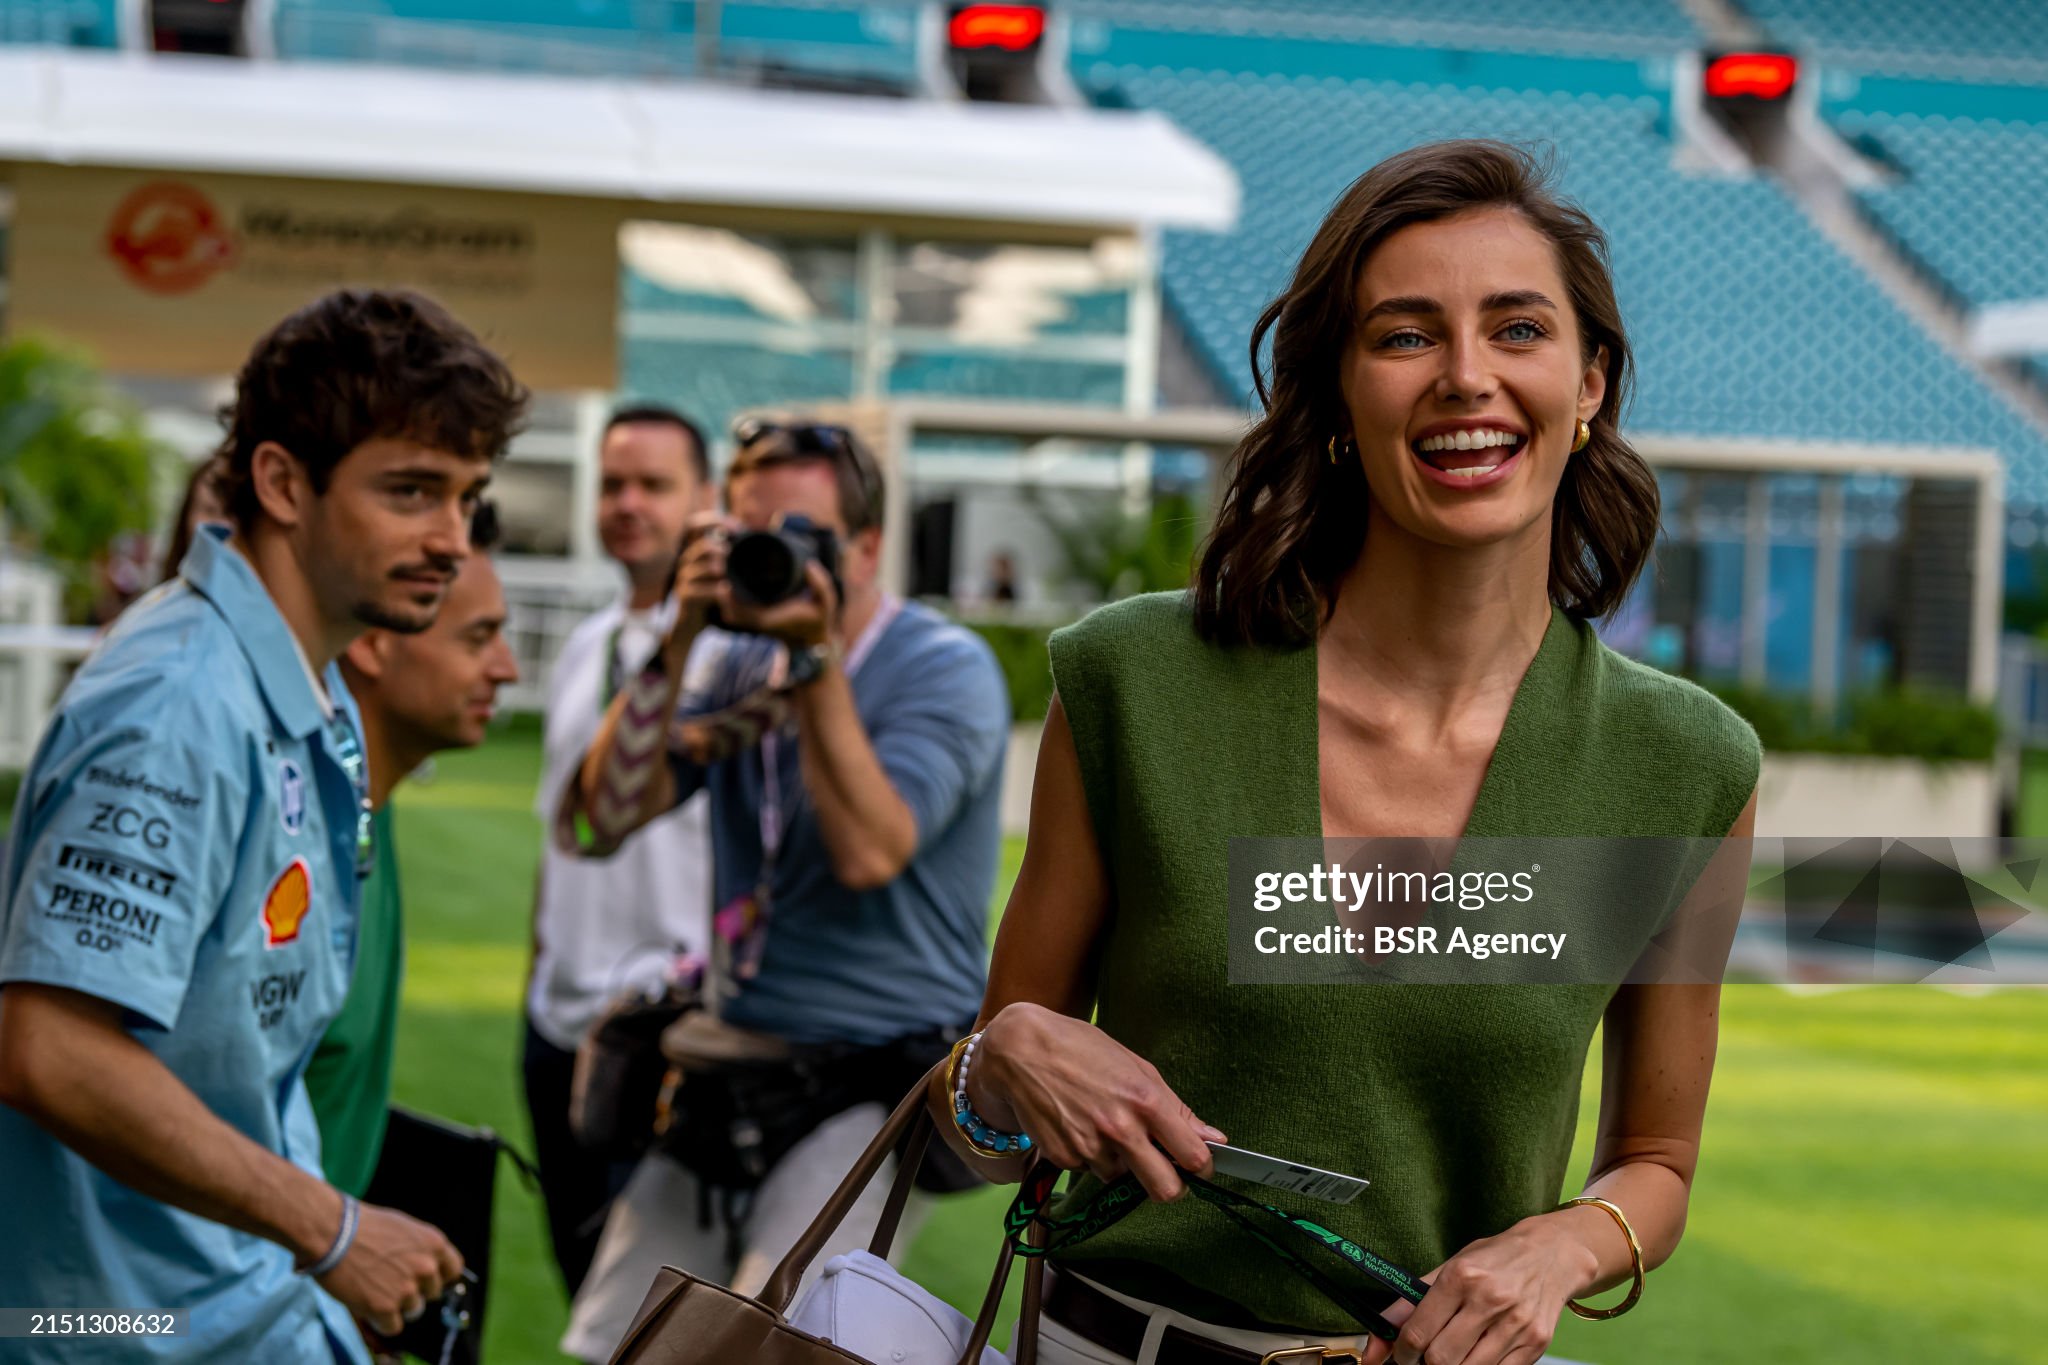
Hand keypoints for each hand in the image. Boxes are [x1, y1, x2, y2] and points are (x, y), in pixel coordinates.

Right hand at [316, 1202, 463, 1339]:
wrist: (333, 1232)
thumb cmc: (362, 1226)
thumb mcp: (403, 1227)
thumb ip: (420, 1249)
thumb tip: (427, 1268)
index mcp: (435, 1244)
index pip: (453, 1271)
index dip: (438, 1277)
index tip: (424, 1280)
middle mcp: (427, 1268)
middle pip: (431, 1294)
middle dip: (414, 1291)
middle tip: (389, 1282)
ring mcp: (407, 1289)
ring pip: (413, 1311)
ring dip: (396, 1306)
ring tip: (374, 1289)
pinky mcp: (386, 1308)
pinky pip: (393, 1327)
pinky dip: (381, 1321)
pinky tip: (368, 1304)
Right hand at [669, 512, 733, 638]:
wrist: (690, 627)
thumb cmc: (708, 599)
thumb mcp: (718, 576)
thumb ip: (727, 558)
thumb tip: (747, 538)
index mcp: (695, 555)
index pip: (695, 527)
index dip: (713, 521)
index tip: (735, 527)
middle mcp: (686, 565)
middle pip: (701, 548)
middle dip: (717, 549)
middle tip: (729, 555)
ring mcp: (684, 582)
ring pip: (700, 568)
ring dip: (716, 569)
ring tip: (726, 574)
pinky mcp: (685, 598)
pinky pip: (700, 591)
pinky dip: (716, 591)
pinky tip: (726, 592)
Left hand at [716, 557, 836, 649]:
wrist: (813, 640)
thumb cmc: (818, 620)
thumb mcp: (827, 603)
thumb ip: (821, 585)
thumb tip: (809, 564)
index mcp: (770, 619)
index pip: (740, 612)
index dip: (728, 598)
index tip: (725, 581)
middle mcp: (760, 621)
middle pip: (729, 612)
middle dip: (723, 595)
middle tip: (721, 572)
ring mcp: (757, 621)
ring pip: (730, 612)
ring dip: (725, 598)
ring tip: (725, 575)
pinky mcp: (757, 619)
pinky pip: (736, 612)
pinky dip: (730, 601)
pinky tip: (731, 584)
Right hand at [974, 1003, 1224, 1202]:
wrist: (1020, 1050)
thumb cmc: (1082, 1049)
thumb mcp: (1137, 1068)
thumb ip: (1177, 1109)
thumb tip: (1214, 1138)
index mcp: (1145, 1101)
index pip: (1193, 1156)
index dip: (1203, 1165)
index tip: (1199, 1163)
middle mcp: (1120, 1129)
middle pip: (1166, 1189)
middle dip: (1171, 1185)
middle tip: (1164, 1168)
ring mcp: (1089, 1147)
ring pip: (1123, 1178)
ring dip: (1121, 1162)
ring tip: (1103, 1125)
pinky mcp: (1063, 1158)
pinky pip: (1090, 1170)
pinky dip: (1090, 1156)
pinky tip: (1079, 1125)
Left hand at [1362, 1212, 1596, 1364]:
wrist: (1551, 1256)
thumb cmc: (1494, 1261)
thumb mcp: (1449, 1268)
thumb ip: (1409, 1302)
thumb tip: (1376, 1338)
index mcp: (1462, 1276)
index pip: (1419, 1332)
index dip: (1402, 1352)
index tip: (1401, 1354)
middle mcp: (1490, 1300)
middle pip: (1442, 1358)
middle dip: (1425, 1364)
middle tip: (1423, 1357)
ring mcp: (1516, 1325)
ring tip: (1450, 1354)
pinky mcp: (1535, 1344)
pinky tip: (1476, 1355)